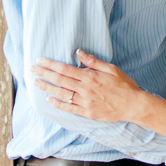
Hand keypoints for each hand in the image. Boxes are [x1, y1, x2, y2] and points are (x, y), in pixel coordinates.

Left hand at [30, 49, 145, 122]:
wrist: (133, 105)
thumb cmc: (124, 85)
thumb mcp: (111, 69)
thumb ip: (93, 61)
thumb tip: (78, 52)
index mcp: (90, 77)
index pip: (66, 69)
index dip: (51, 65)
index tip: (41, 60)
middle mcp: (85, 90)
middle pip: (60, 81)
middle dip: (44, 74)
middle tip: (32, 69)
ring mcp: (85, 102)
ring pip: (61, 94)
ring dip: (47, 88)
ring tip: (36, 83)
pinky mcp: (86, 112)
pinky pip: (69, 108)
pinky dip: (58, 103)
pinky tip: (49, 99)